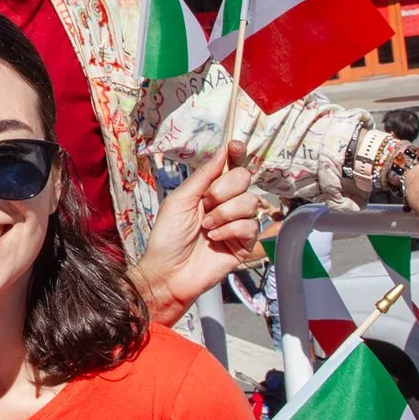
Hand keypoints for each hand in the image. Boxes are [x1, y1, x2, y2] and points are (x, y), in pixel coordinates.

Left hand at [130, 143, 261, 325]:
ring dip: (225, 213)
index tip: (235, 148)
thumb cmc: (167, 236)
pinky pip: (251, 226)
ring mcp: (236, 223)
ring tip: (207, 227)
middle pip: (244, 178)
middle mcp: (226, 203)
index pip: (230, 166)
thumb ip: (204, 175)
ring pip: (251, 201)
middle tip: (206, 204)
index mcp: (209, 190)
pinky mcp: (244, 244)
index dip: (236, 154)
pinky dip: (231, 230)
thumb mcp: (180, 199)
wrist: (168, 271)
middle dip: (224, 189)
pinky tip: (214, 238)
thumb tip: (223, 150)